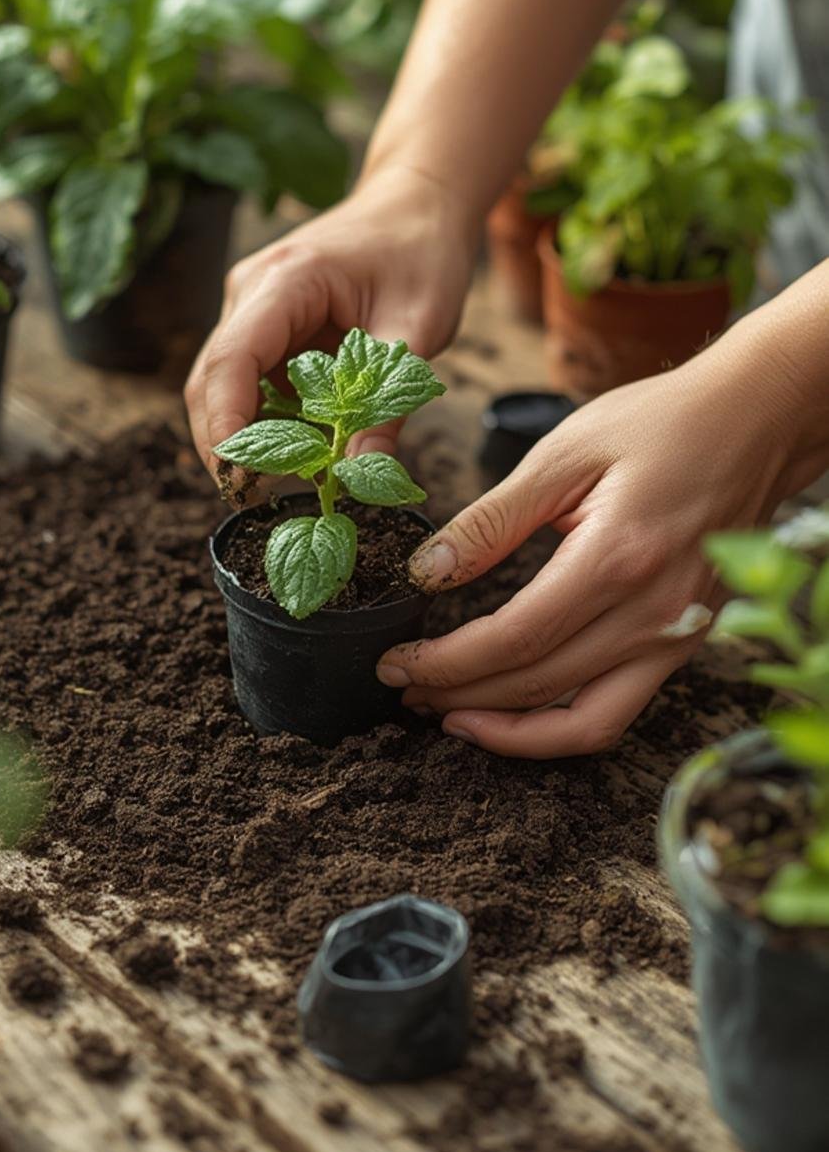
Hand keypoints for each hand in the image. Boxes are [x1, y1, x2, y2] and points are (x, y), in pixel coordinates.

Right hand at [185, 166, 474, 471]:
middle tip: (257, 499)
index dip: (225, 425)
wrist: (419, 203)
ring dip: (249, 438)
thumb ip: (387, 404)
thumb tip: (358, 476)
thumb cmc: (422, 251)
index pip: (230, 360)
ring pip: (225, 388)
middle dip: (227, 445)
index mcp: (284, 280)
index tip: (239, 479)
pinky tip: (304, 449)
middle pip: (211, 381)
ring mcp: (252, 310)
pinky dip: (270, 422)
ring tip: (291, 480)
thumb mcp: (419, 328)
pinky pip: (253, 384)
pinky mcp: (266, 328)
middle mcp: (251, 293)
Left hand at [377, 350, 807, 758]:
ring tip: (448, 714)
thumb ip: (491, 520)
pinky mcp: (684, 643)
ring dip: (507, 730)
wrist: (756, 420)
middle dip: (457, 695)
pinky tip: (513, 714)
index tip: (395, 663)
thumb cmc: (660, 424)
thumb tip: (427, 572)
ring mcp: (676, 636)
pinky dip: (560, 727)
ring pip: (583, 723)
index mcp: (617, 558)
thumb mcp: (562, 454)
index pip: (514, 641)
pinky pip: (618, 712)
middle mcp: (653, 612)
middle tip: (402, 686)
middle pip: (538, 685)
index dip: (446, 663)